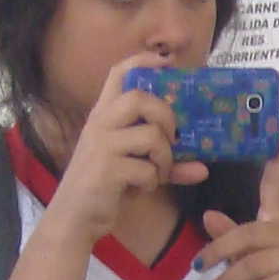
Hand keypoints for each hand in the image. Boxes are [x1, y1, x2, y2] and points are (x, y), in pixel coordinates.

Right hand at [48, 60, 206, 245]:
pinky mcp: (106, 169)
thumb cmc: (105, 188)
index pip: (119, 74)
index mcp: (104, 116)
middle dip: (166, 117)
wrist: (74, 218)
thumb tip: (204, 168)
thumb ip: (168, 165)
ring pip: (150, 135)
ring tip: (158, 172)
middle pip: (140, 98)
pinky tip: (141, 188)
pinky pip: (146, 169)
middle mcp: (100, 124)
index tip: (165, 60)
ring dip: (164, 157)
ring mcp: (101, 145)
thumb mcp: (137, 170)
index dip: (143, 60)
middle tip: (172, 139)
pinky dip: (152, 181)